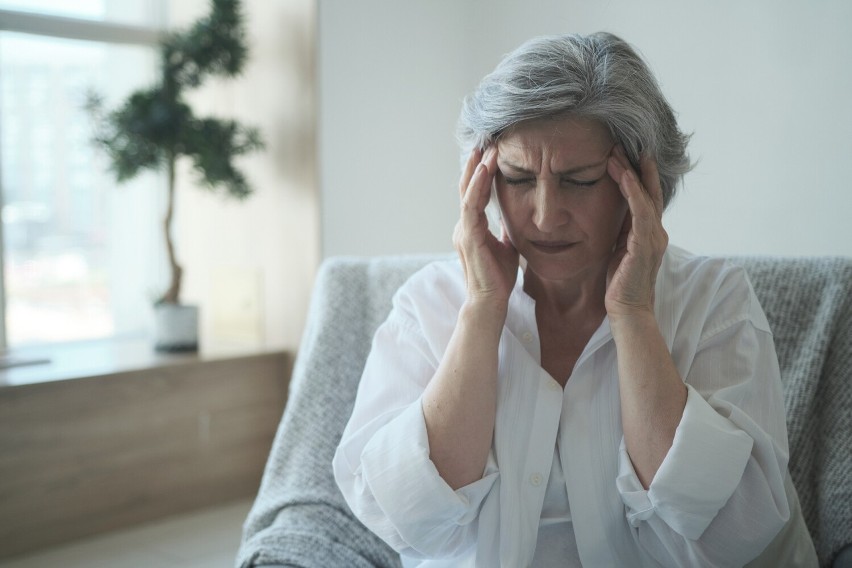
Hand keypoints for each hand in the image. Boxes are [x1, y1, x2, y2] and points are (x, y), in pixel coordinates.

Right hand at [453, 146, 518, 309]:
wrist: (490, 302)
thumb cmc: (498, 278)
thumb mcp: (507, 247)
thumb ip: (506, 231)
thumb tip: (512, 217)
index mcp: (471, 228)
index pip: (475, 194)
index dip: (481, 174)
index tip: (491, 153)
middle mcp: (463, 227)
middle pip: (467, 188)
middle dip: (476, 164)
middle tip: (485, 141)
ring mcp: (463, 231)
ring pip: (467, 193)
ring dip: (477, 169)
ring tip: (486, 149)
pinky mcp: (467, 237)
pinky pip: (471, 206)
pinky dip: (477, 186)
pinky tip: (485, 170)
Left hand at [605, 146, 668, 319]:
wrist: (628, 310)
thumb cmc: (620, 283)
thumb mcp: (618, 249)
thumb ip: (620, 231)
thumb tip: (610, 213)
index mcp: (649, 232)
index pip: (645, 196)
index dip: (636, 175)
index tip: (621, 154)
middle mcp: (656, 231)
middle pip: (649, 190)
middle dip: (636, 166)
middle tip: (620, 143)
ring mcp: (654, 237)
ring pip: (645, 196)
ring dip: (630, 173)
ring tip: (616, 153)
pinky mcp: (645, 245)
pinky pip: (640, 211)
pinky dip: (632, 191)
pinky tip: (621, 176)